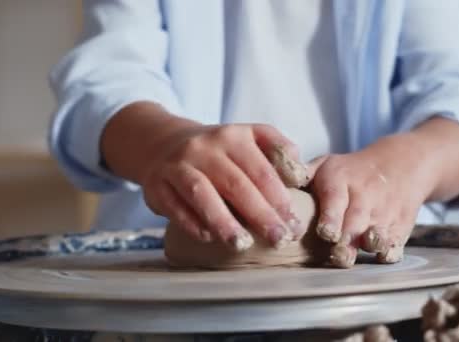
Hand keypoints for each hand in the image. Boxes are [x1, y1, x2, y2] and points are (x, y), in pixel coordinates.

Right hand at [139, 122, 305, 250]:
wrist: (163, 143)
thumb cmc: (216, 150)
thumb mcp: (247, 137)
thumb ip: (276, 148)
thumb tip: (301, 173)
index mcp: (233, 136)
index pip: (261, 170)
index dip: (280, 198)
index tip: (295, 224)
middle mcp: (205, 148)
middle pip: (236, 184)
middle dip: (260, 214)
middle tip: (279, 240)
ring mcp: (179, 165)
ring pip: (201, 193)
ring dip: (223, 220)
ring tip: (241, 244)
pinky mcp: (157, 184)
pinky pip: (175, 206)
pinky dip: (191, 223)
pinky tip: (208, 238)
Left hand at [308, 134, 434, 266]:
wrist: (401, 164)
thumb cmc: (351, 171)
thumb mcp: (326, 163)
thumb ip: (301, 173)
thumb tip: (273, 179)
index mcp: (340, 181)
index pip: (336, 200)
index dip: (331, 218)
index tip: (325, 233)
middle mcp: (364, 197)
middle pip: (355, 224)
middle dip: (345, 242)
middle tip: (336, 255)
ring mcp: (384, 214)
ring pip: (377, 236)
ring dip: (366, 248)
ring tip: (352, 259)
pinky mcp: (400, 227)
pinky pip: (396, 244)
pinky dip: (389, 253)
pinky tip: (379, 256)